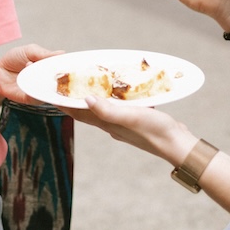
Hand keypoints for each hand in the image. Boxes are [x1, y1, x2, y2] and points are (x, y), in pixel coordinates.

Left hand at [0, 43, 64, 105]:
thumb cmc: (13, 60)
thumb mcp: (29, 51)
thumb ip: (44, 53)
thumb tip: (62, 53)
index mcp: (48, 68)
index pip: (63, 70)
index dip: (68, 68)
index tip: (72, 64)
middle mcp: (46, 81)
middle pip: (60, 83)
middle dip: (62, 77)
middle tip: (60, 69)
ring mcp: (39, 91)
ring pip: (50, 92)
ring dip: (47, 82)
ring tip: (37, 69)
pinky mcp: (29, 99)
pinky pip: (37, 98)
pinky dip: (38, 92)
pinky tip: (34, 81)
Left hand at [67, 96, 193, 165]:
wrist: (178, 145)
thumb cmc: (154, 131)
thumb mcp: (130, 117)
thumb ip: (108, 110)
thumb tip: (86, 99)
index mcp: (107, 123)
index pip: (79, 112)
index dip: (64, 103)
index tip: (51, 92)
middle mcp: (112, 125)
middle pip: (87, 111)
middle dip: (76, 98)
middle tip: (66, 84)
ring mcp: (124, 124)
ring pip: (103, 109)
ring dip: (95, 98)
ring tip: (89, 84)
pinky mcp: (137, 121)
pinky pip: (119, 108)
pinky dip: (114, 99)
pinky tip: (120, 92)